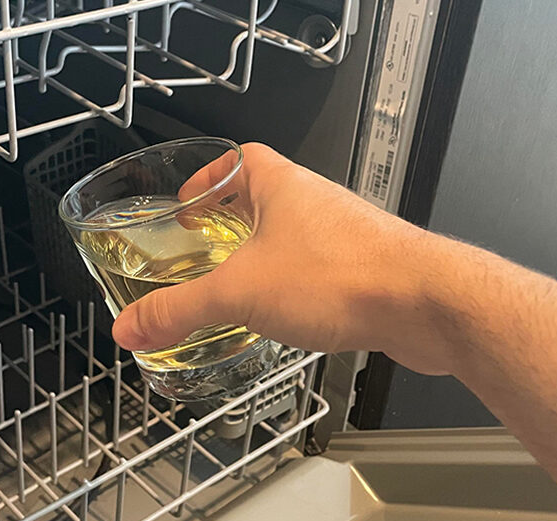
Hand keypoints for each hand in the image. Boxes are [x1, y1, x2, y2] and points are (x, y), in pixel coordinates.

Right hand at [110, 143, 455, 375]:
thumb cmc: (346, 275)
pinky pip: (317, 270)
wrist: (424, 305)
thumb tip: (132, 325)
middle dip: (230, 222)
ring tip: (236, 287)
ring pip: (292, 237)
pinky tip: (283, 317)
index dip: (208, 177)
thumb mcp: (239, 294)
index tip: (186, 199)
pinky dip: (293, 287)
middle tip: (203, 246)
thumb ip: (179, 311)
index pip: (238, 159)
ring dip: (263, 256)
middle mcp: (314, 202)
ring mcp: (342, 235)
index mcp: (281, 185)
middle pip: (263, 198)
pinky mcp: (363, 270)